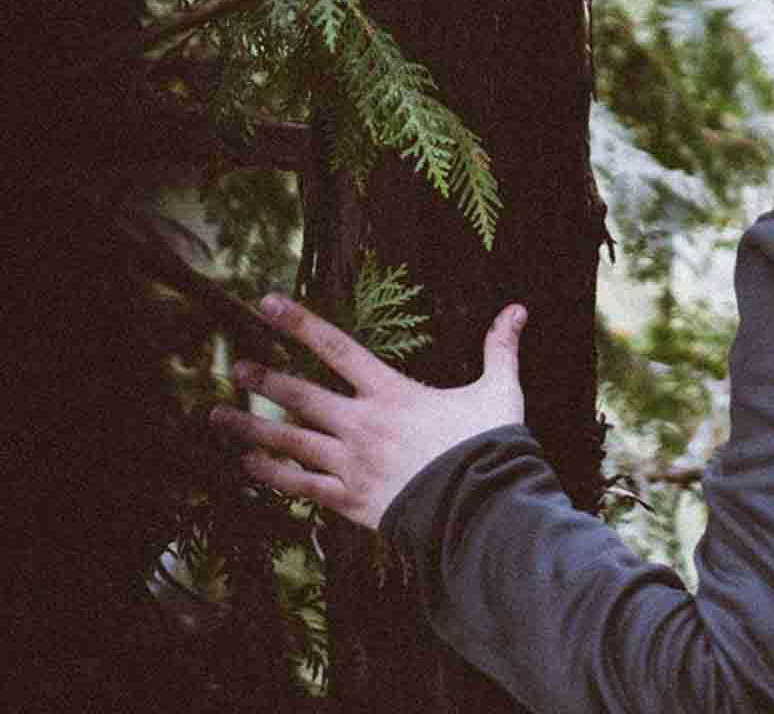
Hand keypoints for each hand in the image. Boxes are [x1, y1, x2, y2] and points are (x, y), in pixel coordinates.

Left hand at [210, 293, 527, 529]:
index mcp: (391, 393)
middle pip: (299, 395)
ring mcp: (350, 463)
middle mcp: (361, 423)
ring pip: (288, 441)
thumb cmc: (488, 446)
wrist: (478, 507)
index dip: (298, 322)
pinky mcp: (348, 499)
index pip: (337, 347)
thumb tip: (518, 309)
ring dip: (250, 427)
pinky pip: (299, 485)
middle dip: (263, 379)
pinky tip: (249, 464)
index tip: (265, 303)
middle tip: (235, 367)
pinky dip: (271, 474)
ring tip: (217, 416)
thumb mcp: (500, 392)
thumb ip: (501, 349)